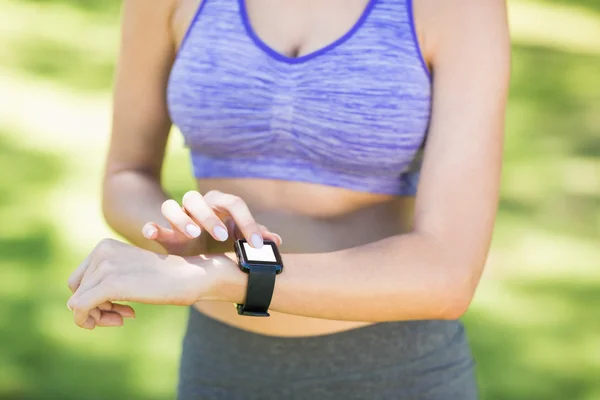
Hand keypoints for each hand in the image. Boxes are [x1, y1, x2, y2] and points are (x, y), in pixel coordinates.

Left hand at [67, 238, 210, 329]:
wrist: (190, 275)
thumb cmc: (167, 279)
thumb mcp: (132, 272)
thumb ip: (107, 281)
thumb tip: (77, 310)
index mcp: (104, 246)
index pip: (79, 280)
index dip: (93, 297)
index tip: (118, 306)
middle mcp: (101, 251)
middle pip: (77, 291)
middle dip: (96, 308)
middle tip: (120, 315)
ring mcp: (104, 267)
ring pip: (76, 303)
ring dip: (98, 316)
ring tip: (122, 318)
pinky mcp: (109, 285)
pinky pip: (80, 310)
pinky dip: (91, 321)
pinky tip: (121, 320)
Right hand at [142, 190, 281, 255]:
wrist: (196, 249)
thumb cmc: (223, 240)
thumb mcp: (239, 237)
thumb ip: (256, 237)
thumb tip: (275, 241)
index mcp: (219, 204)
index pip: (234, 204)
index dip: (247, 222)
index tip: (256, 244)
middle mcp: (196, 205)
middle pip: (198, 199)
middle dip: (210, 217)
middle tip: (221, 237)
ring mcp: (177, 216)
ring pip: (171, 206)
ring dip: (181, 219)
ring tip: (192, 235)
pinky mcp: (162, 231)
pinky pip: (153, 224)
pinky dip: (152, 227)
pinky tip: (152, 233)